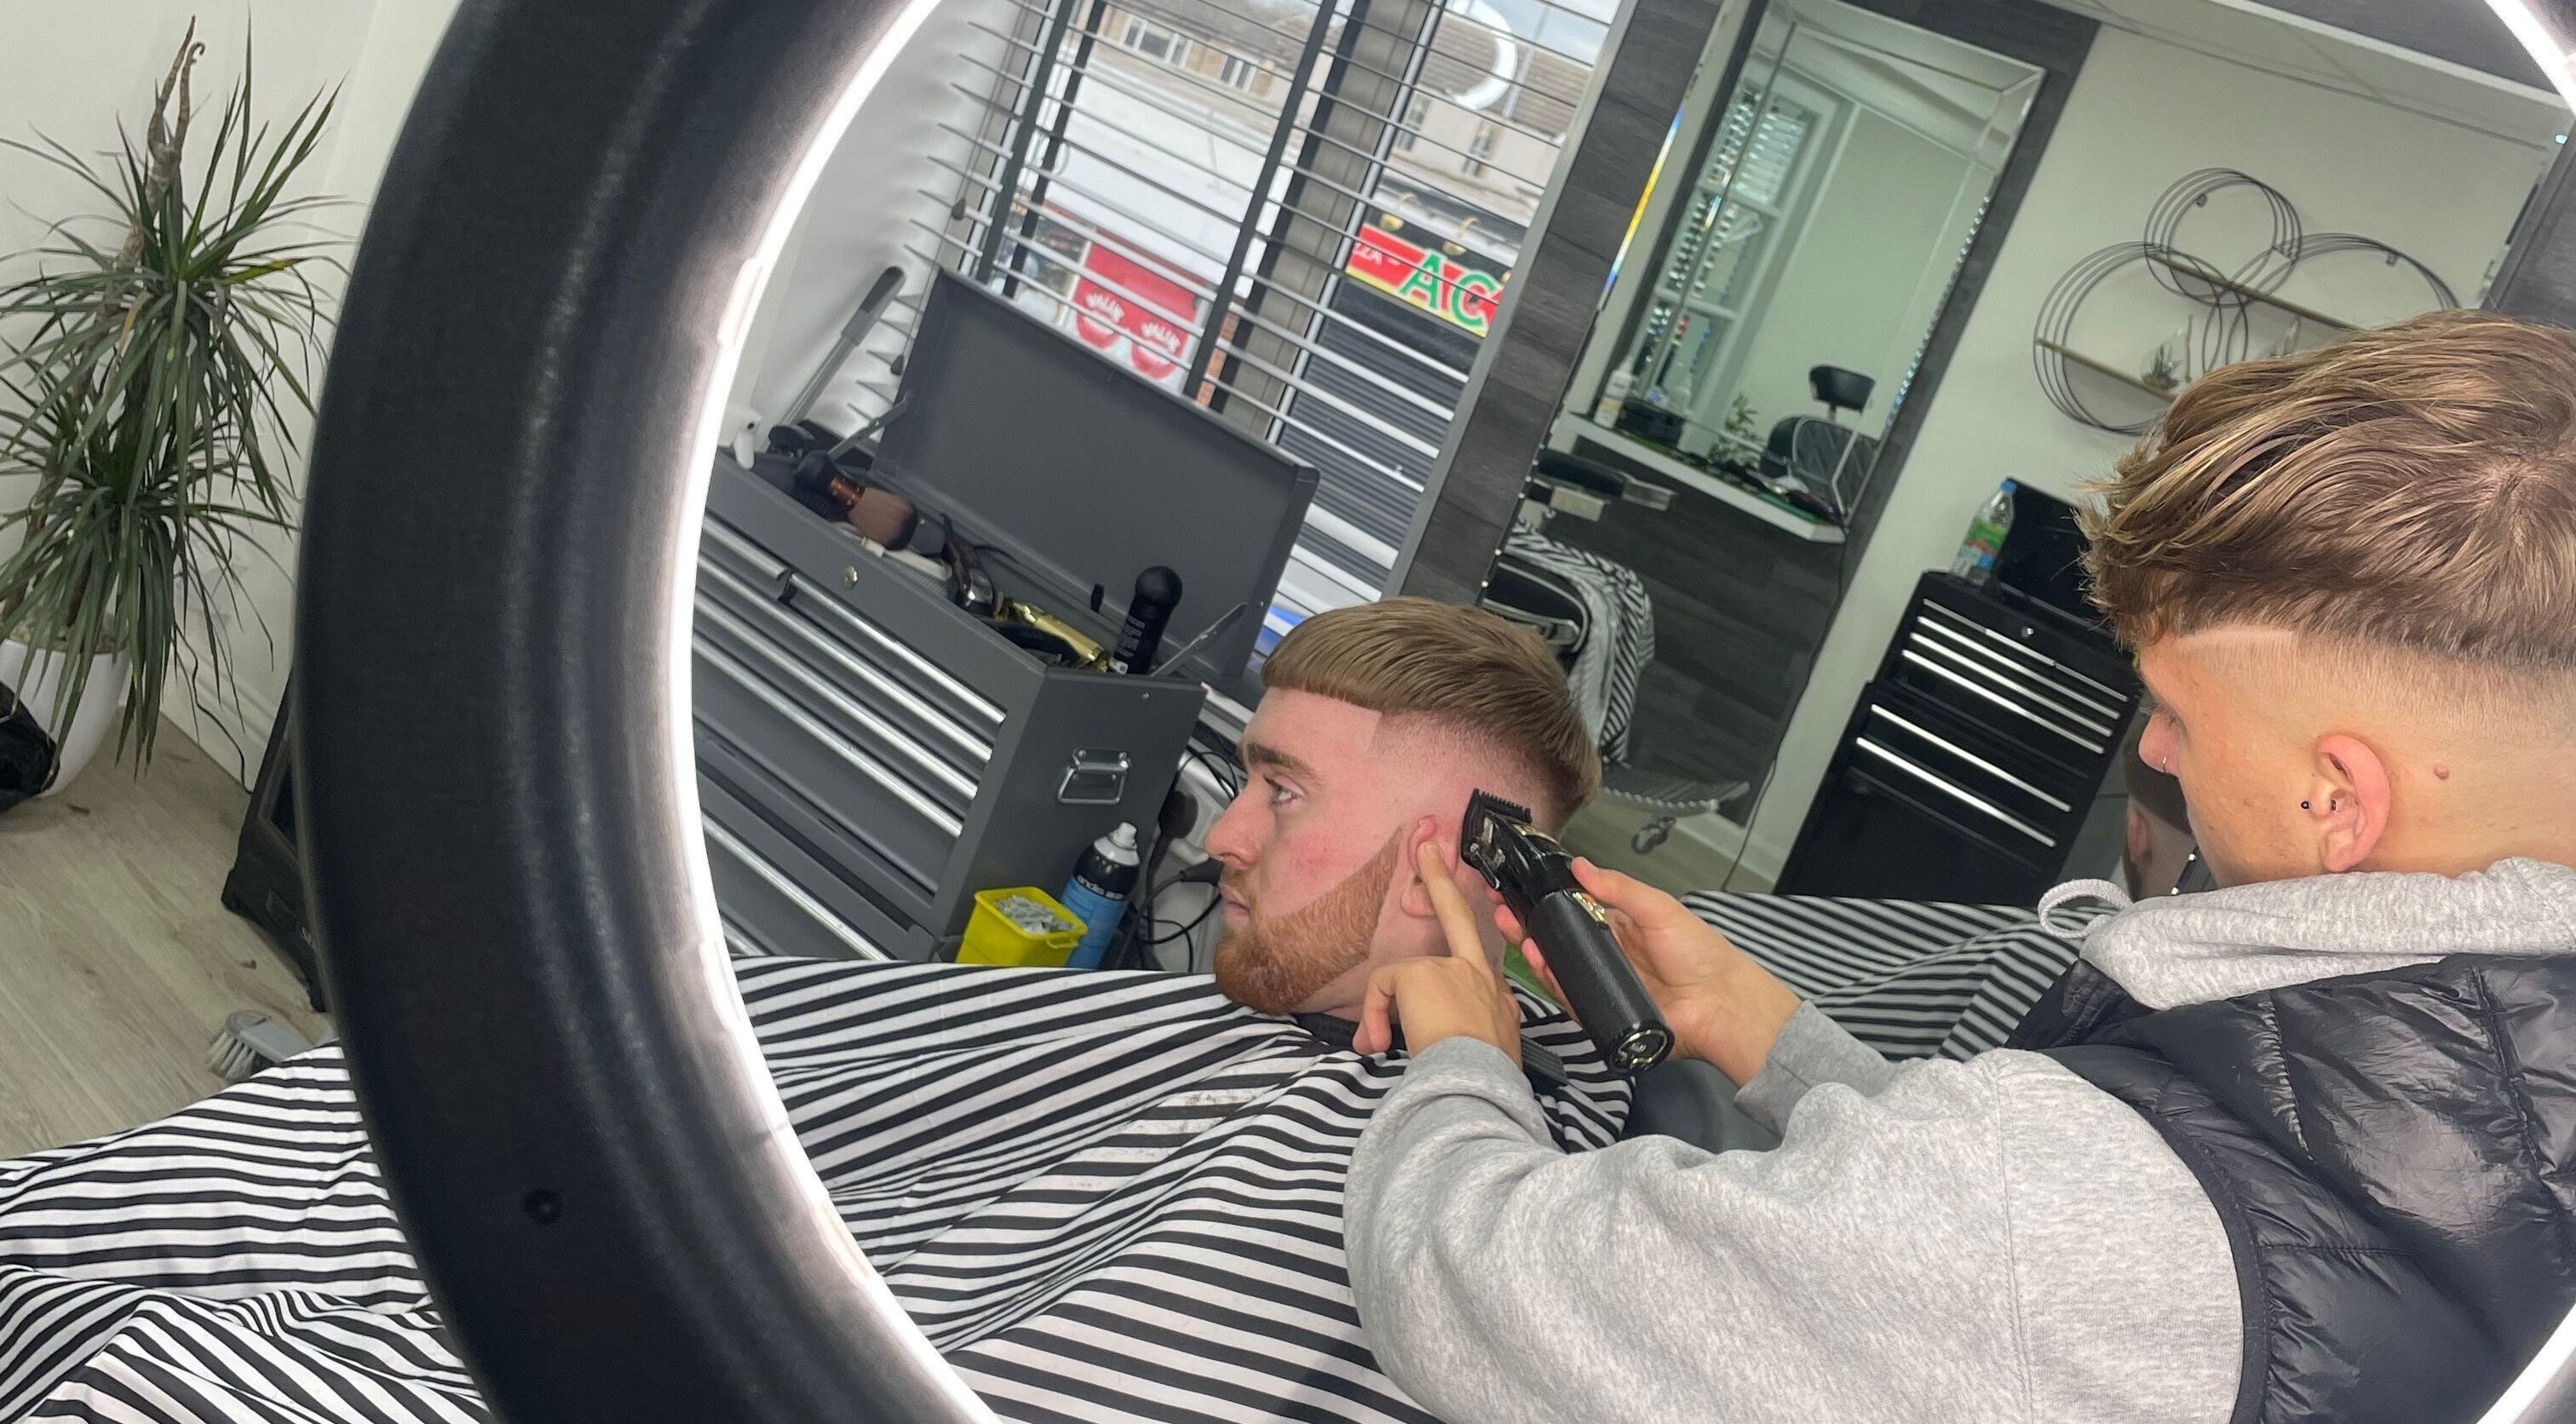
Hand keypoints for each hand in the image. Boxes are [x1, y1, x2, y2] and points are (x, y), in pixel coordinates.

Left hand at [1354, 841, 1521, 1063]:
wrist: (1477, 1083)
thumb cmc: (1481, 1079)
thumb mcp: (1488, 1057)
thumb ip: (1464, 1039)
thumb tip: (1434, 1038)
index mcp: (1498, 999)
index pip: (1481, 966)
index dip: (1468, 955)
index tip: (1469, 945)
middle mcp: (1481, 976)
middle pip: (1460, 918)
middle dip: (1442, 879)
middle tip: (1428, 847)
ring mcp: (1454, 969)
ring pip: (1404, 974)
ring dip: (1383, 1007)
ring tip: (1376, 1042)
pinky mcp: (1423, 972)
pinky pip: (1384, 985)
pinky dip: (1374, 1012)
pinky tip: (1377, 1041)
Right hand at [1500, 858, 1799, 1084]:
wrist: (1720, 1006)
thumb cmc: (1699, 955)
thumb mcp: (1659, 910)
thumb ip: (1618, 888)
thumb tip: (1580, 864)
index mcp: (1619, 926)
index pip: (1572, 909)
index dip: (1544, 899)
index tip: (1518, 885)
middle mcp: (1605, 955)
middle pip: (1556, 939)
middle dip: (1526, 923)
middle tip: (1501, 907)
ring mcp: (1600, 984)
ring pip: (1556, 968)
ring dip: (1532, 949)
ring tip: (1513, 930)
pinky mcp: (1599, 1013)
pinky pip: (1568, 997)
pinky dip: (1550, 980)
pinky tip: (1538, 962)